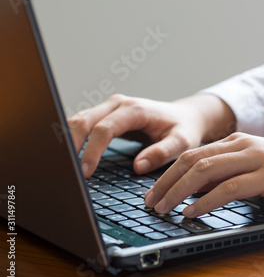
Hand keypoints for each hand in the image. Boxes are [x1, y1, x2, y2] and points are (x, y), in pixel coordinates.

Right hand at [68, 93, 235, 177]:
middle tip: (68, 172)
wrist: (186, 117)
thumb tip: (138, 166)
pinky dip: (74, 139)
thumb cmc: (184, 129)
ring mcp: (110, 108)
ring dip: (68, 141)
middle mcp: (119, 104)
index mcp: (136, 110)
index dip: (92, 150)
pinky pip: (84, 125)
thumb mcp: (181, 142)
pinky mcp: (106, 115)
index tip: (85, 172)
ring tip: (64, 166)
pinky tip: (70, 156)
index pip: (105, 128)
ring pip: (79, 120)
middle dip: (71, 145)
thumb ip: (162, 153)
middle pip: (84, 121)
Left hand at [144, 132, 263, 217]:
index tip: (153, 192)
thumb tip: (197, 191)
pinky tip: (191, 213)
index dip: (168, 173)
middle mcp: (245, 144)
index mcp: (239, 141)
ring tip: (163, 209)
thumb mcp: (259, 169)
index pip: (193, 154)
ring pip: (205, 171)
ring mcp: (257, 158)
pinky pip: (229, 188)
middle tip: (149, 203)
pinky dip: (205, 201)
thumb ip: (231, 175)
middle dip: (165, 182)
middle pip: (192, 160)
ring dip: (178, 192)